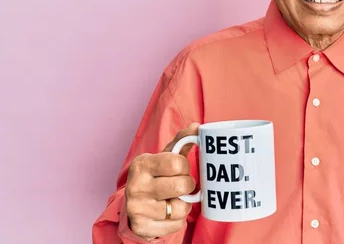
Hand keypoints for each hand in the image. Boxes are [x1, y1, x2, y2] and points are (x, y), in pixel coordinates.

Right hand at [125, 124, 198, 238]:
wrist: (134, 205)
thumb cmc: (156, 175)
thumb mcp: (165, 156)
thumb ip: (182, 141)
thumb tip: (198, 127)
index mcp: (141, 164)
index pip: (178, 163)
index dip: (184, 167)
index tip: (178, 169)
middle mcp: (136, 186)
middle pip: (182, 186)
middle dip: (187, 186)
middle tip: (179, 185)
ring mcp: (137, 209)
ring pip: (182, 208)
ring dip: (183, 204)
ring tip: (173, 199)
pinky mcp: (142, 228)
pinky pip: (176, 225)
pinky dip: (177, 220)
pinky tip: (168, 213)